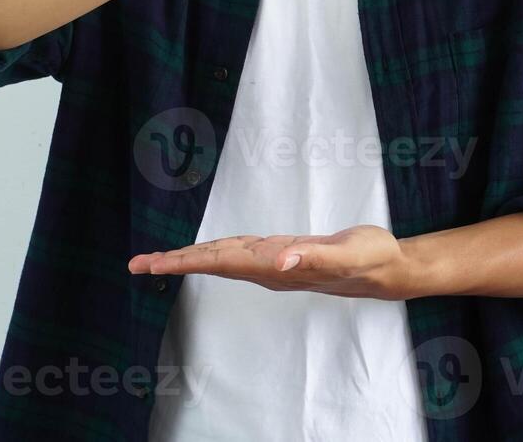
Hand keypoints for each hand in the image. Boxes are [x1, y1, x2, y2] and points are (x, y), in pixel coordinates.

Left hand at [126, 224, 416, 299]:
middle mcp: (268, 267)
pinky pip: (240, 253)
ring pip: (223, 259)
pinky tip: (207, 252)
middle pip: (212, 263)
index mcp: (274, 265)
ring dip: (190, 259)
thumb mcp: (345, 253)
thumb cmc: (368, 259)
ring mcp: (274, 263)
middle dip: (173, 263)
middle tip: (135, 264)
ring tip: (159, 261)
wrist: (387, 270)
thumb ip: (312, 255)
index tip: (152, 265)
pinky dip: (217, 251)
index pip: (219, 261)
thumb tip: (280, 260)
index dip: (184, 261)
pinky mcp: (283, 255)